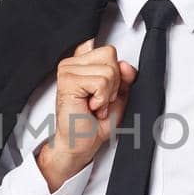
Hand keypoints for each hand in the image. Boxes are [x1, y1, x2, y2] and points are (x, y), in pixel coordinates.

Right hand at [36, 38, 137, 190]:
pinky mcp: (67, 81)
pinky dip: (101, 99)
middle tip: (99, 100)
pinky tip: (90, 106)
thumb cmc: (94, 124)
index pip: (109, 50)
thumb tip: (126, 65)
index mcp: (82, 63)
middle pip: (110, 55)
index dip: (116, 71)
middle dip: (113, 83)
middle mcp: (72, 64)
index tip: (106, 91)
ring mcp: (67, 70)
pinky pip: (101, 82)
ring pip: (108, 70)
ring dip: (106, 94)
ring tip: (95, 105)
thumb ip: (124, 78)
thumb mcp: (118, 96)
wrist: (81, 144)